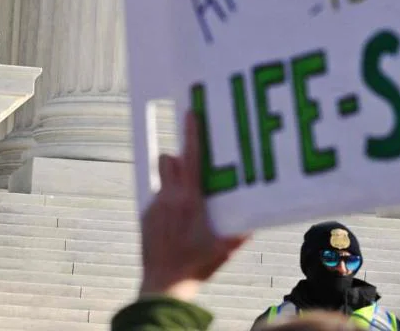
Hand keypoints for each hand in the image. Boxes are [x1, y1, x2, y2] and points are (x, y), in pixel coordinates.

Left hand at [139, 113, 248, 301]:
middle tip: (190, 170)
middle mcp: (169, 197)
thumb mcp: (223, 249)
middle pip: (168, 159)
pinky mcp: (145, 217)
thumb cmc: (195, 265)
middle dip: (177, 158)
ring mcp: (154, 206)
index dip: (191, 134)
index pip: (190, 157)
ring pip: (161, 180)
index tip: (190, 114)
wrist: (164, 284)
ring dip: (171, 181)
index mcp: (189, 199)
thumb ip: (239, 235)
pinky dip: (165, 203)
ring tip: (184, 203)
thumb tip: (254, 225)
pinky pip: (155, 199)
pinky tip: (174, 223)